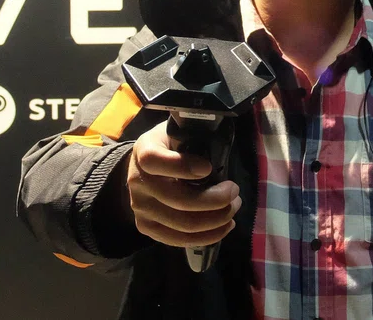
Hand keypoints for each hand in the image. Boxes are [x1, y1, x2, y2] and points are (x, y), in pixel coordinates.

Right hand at [126, 120, 241, 246]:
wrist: (141, 170)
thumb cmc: (168, 147)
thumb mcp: (176, 132)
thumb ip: (192, 138)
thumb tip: (219, 150)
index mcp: (143, 152)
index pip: (155, 161)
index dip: (182, 166)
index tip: (208, 167)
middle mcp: (138, 182)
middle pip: (179, 200)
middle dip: (215, 199)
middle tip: (234, 191)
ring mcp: (140, 209)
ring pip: (184, 224)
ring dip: (217, 218)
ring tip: (233, 207)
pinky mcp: (147, 228)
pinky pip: (180, 240)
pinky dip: (208, 235)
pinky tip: (224, 225)